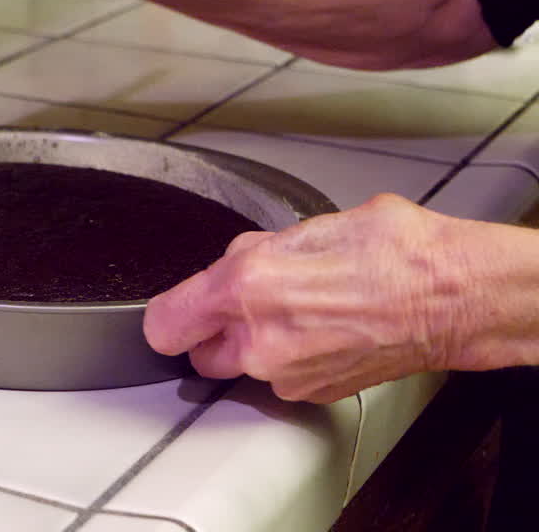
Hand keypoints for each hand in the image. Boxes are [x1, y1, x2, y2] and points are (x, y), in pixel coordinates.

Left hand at [142, 193, 478, 403]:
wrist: (455, 296)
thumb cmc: (395, 252)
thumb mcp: (306, 226)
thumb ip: (253, 252)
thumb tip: (233, 265)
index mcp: (248, 286)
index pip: (164, 323)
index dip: (168, 313)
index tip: (176, 309)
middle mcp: (260, 339)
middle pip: (198, 352)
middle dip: (212, 329)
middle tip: (244, 303)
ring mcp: (287, 373)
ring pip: (240, 365)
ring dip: (253, 343)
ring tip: (296, 309)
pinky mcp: (312, 392)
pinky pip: (277, 377)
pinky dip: (286, 357)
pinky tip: (318, 328)